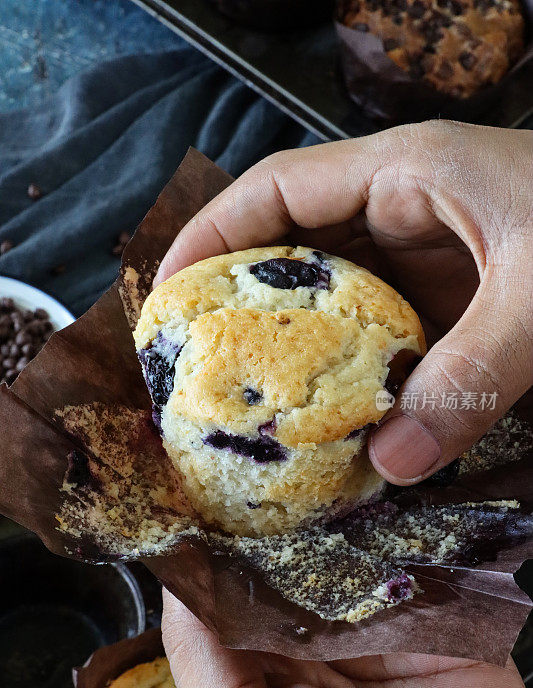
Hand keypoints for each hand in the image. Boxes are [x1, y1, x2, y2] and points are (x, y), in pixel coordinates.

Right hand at [155, 121, 532, 484]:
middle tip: (201, 368)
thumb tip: (390, 464)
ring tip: (253, 405)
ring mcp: (429, 258)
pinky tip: (338, 418)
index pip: (279, 188)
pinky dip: (355, 374)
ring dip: (298, 349)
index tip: (168, 294)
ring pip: (335, 299)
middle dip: (243, 303)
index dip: (212, 236)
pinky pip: (382, 334)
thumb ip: (471, 376)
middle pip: (293, 248)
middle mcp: (407, 210)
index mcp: (409, 173)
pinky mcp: (454, 300)